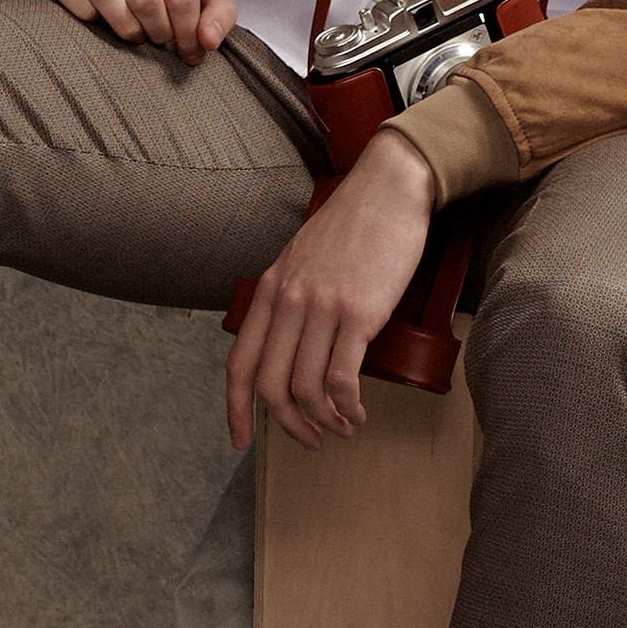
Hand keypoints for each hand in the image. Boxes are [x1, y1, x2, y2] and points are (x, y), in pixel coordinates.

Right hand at [39, 0, 236, 64]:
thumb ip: (218, 9)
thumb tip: (209, 42)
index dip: (189, 33)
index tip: (191, 53)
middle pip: (146, 2)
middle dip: (159, 32)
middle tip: (161, 39)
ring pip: (110, 2)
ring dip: (129, 31)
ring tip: (138, 33)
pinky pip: (80, 6)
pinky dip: (95, 22)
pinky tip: (105, 20)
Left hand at [226, 129, 435, 451]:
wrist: (390, 187)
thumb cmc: (351, 226)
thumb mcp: (298, 260)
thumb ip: (285, 301)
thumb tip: (282, 348)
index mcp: (268, 292)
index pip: (239, 366)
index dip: (236, 411)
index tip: (241, 440)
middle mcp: (288, 302)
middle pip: (271, 387)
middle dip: (289, 426)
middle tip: (309, 441)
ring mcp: (321, 307)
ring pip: (306, 388)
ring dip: (323, 421)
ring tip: (341, 429)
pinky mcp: (359, 312)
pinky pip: (342, 378)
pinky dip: (347, 406)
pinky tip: (357, 412)